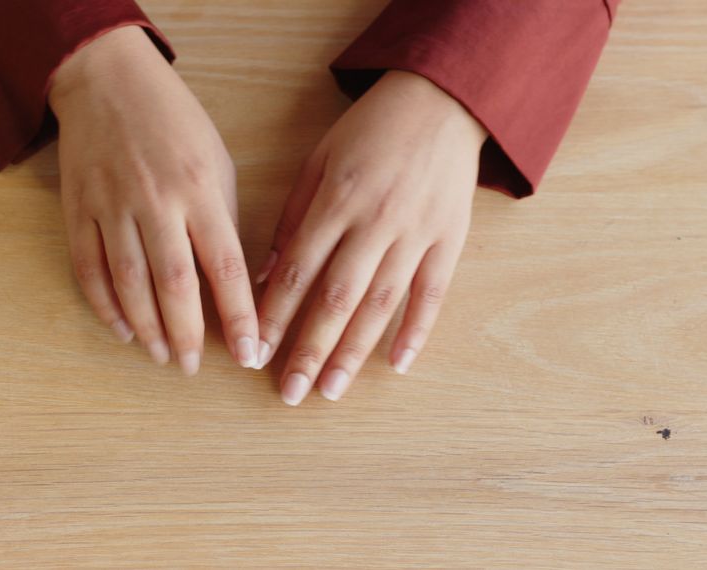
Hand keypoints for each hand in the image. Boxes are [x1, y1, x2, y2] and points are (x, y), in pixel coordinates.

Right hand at [49, 26, 258, 375]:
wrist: (106, 81)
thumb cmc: (173, 122)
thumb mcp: (216, 161)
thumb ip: (223, 219)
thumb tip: (232, 281)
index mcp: (200, 189)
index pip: (226, 266)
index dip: (239, 316)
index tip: (249, 354)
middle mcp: (156, 201)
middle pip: (174, 284)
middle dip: (187, 334)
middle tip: (193, 368)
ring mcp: (112, 206)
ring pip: (129, 283)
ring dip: (147, 328)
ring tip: (161, 356)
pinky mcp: (78, 209)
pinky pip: (89, 269)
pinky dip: (105, 306)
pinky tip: (123, 329)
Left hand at [255, 70, 487, 404]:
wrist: (441, 99)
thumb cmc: (370, 131)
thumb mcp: (318, 161)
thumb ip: (291, 219)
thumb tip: (262, 275)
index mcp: (336, 200)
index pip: (297, 270)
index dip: (274, 315)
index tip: (255, 353)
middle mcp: (375, 221)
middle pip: (337, 297)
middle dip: (310, 349)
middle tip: (290, 392)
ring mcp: (416, 233)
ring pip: (381, 304)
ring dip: (355, 352)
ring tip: (331, 390)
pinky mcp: (450, 239)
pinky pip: (432, 293)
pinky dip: (416, 330)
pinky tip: (398, 364)